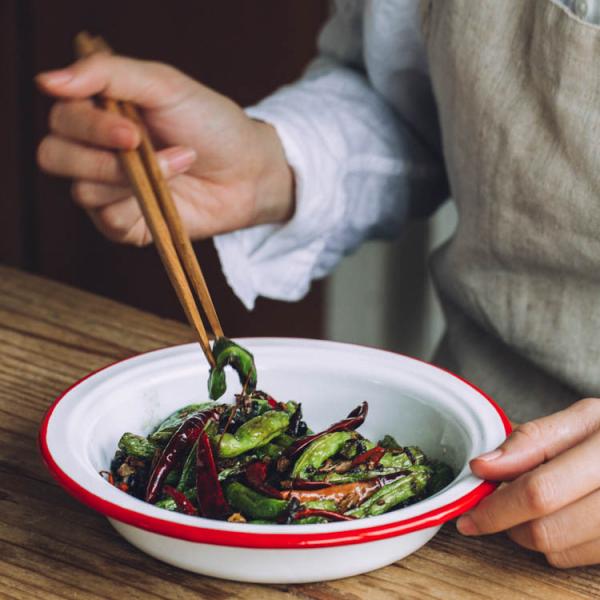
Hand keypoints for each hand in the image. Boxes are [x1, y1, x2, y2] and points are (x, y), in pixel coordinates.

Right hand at [36, 54, 293, 244]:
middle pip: (54, 156)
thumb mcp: (164, 85)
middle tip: (142, 147)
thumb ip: (109, 74)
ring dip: (131, 180)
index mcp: (99, 114)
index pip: (61, 119)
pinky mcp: (126, 224)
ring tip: (177, 165)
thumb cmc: (211, 124)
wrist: (249, 171)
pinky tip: (170, 194)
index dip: (87, 126)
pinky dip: (139, 206)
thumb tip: (46, 81)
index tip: (131, 130)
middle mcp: (96, 152)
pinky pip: (108, 221)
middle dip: (99, 156)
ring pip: (82, 191)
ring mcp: (109, 191)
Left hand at [457, 397, 599, 567]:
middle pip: (546, 528)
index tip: (468, 512)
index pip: (539, 491)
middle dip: (506, 522)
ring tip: (527, 506)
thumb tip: (482, 466)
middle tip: (492, 508)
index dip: (496, 506)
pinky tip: (558, 517)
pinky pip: (579, 558)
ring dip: (528, 533)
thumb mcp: (582, 420)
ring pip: (558, 549)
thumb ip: (532, 440)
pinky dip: (556, 543)